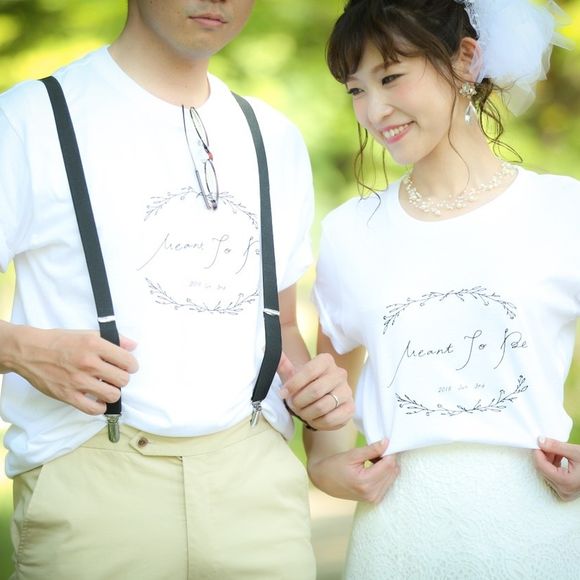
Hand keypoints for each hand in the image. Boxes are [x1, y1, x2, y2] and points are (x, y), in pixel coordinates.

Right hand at [11, 327, 138, 414]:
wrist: (29, 351)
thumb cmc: (59, 341)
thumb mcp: (87, 333)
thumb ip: (114, 339)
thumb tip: (134, 346)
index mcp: (95, 345)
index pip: (128, 361)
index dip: (131, 365)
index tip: (128, 367)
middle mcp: (88, 363)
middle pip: (123, 380)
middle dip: (122, 378)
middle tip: (114, 376)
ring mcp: (78, 381)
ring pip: (112, 395)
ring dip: (112, 392)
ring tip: (105, 387)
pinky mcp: (67, 395)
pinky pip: (93, 409)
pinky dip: (99, 406)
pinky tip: (97, 399)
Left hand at [278, 352, 353, 430]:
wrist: (321, 398)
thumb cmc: (305, 385)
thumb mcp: (292, 374)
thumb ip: (282, 364)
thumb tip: (264, 349)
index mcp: (326, 360)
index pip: (309, 371)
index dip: (293, 385)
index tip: (283, 393)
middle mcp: (340, 373)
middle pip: (316, 390)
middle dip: (299, 401)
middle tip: (294, 405)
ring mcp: (347, 391)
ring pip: (323, 407)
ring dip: (307, 413)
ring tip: (303, 412)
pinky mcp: (351, 408)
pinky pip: (331, 419)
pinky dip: (318, 422)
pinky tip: (314, 419)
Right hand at [308, 438, 398, 502]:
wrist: (323, 481)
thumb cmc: (335, 466)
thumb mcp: (352, 454)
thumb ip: (371, 449)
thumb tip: (387, 442)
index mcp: (366, 482)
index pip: (389, 464)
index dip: (388, 451)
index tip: (382, 444)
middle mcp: (372, 493)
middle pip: (392, 471)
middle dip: (387, 458)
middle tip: (374, 452)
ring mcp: (374, 498)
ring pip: (392, 477)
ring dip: (386, 466)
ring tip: (372, 460)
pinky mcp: (374, 499)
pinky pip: (387, 483)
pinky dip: (383, 473)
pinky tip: (372, 468)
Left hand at [533, 437, 579, 501]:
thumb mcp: (575, 452)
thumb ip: (556, 446)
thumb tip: (539, 441)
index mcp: (565, 483)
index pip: (541, 466)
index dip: (537, 452)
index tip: (537, 441)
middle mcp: (564, 491)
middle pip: (543, 469)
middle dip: (544, 455)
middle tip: (546, 442)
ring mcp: (565, 493)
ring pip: (547, 472)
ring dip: (549, 459)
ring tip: (556, 448)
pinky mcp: (566, 491)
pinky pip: (553, 476)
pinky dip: (554, 465)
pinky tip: (558, 455)